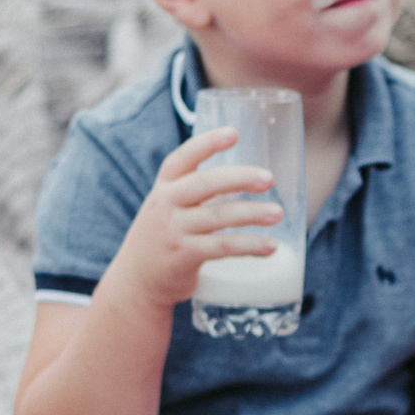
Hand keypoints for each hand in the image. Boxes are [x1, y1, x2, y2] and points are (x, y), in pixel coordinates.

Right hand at [102, 127, 286, 310]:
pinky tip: (270, 246)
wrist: (136, 280)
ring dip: (252, 214)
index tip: (234, 133)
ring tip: (277, 213)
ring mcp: (174, 230)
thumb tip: (243, 175)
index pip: (183, 158)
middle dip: (240, 178)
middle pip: (206, 184)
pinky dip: (249, 246)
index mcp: (164, 186)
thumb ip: (193, 190)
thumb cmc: (162, 237)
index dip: (207, 143)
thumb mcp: (167, 206)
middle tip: (269, 178)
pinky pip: (222, 247)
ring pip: (218, 217)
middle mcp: (166, 204)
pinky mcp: (184, 256)